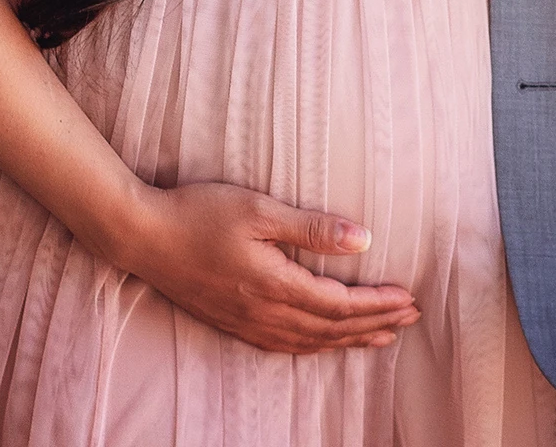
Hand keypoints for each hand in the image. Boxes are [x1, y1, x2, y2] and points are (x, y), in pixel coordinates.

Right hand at [110, 182, 421, 354]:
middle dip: (376, 323)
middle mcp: (265, 312)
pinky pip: (285, 345)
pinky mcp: (233, 322)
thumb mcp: (259, 210)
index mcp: (276, 285)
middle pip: (333, 328)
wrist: (143, 235)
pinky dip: (316, 346)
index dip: (379, 304)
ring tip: (382, 335)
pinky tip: (324, 343)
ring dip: (351, 339)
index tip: (410, 298)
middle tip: (412, 317)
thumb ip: (312, 228)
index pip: (342, 304)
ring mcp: (247, 322)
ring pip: (311, 341)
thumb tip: (363, 240)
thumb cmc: (199, 213)